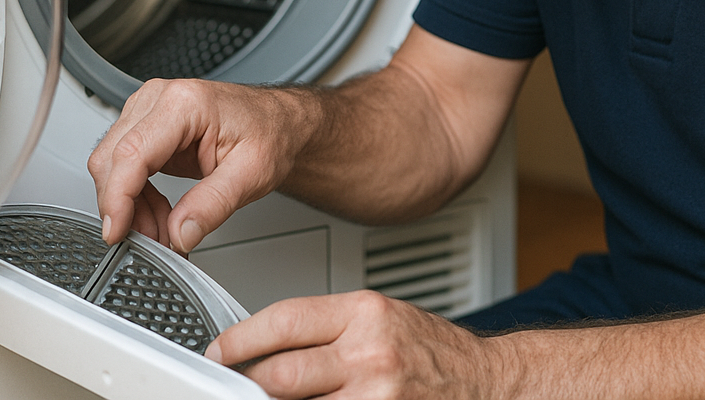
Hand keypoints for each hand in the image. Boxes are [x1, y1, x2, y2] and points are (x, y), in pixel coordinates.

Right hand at [87, 78, 313, 253]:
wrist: (279, 122)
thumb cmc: (270, 133)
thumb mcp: (252, 174)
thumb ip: (213, 205)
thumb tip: (179, 233)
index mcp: (186, 103)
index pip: (132, 152)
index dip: (117, 197)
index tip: (118, 232)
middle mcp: (160, 99)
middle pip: (112, 159)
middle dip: (125, 208)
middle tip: (153, 240)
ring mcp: (150, 110)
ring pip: (111, 165)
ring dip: (129, 205)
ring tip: (164, 229)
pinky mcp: (147, 126)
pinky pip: (122, 166)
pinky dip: (134, 197)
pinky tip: (159, 214)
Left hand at [205, 290, 498, 399]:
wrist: (484, 383)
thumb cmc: (431, 350)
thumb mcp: (382, 317)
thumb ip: (329, 329)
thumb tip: (270, 346)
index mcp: (366, 312)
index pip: (285, 319)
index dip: (240, 337)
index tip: (220, 350)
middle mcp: (369, 354)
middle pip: (280, 373)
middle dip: (247, 383)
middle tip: (230, 385)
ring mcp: (375, 398)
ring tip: (267, 398)